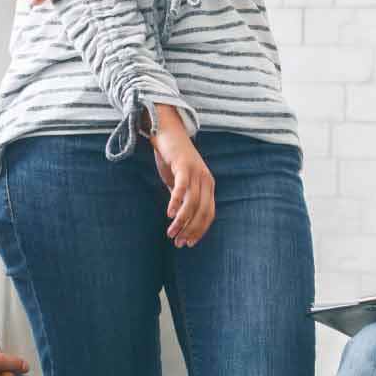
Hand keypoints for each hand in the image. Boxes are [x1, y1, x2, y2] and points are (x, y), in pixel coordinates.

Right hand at [150, 105, 214, 248]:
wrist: (166, 131)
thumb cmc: (172, 158)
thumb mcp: (179, 181)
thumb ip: (182, 197)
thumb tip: (179, 218)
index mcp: (208, 185)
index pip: (209, 214)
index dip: (199, 231)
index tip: (188, 243)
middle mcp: (206, 180)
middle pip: (202, 212)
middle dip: (191, 230)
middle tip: (178, 243)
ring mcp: (196, 172)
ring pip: (193, 203)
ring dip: (182, 221)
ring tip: (171, 233)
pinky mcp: (185, 165)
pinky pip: (182, 188)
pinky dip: (176, 202)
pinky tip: (169, 214)